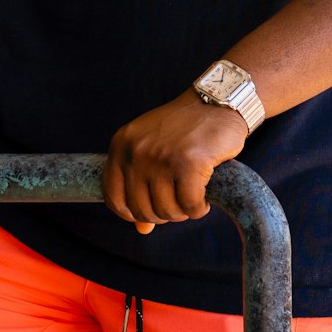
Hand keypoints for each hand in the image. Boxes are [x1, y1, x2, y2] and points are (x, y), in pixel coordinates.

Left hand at [102, 89, 248, 233]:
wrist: (217, 102)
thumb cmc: (186, 127)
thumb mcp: (154, 149)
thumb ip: (142, 185)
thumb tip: (141, 229)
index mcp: (122, 145)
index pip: (114, 198)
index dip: (131, 214)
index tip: (149, 214)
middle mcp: (137, 151)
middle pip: (142, 210)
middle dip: (163, 214)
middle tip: (179, 203)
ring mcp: (161, 157)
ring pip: (167, 210)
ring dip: (183, 212)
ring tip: (192, 197)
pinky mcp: (188, 163)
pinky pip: (190, 206)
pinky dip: (199, 209)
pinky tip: (204, 199)